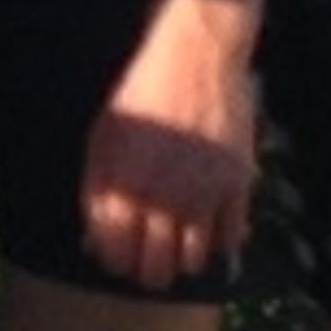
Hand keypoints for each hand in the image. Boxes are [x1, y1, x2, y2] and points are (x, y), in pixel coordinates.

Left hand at [82, 0, 257, 290]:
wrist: (194, 56)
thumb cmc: (142, 95)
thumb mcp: (105, 135)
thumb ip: (97, 188)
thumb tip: (92, 241)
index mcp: (124, 178)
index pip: (115, 247)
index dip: (115, 261)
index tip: (116, 264)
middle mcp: (164, 190)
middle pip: (156, 263)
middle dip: (148, 273)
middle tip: (148, 271)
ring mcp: (204, 190)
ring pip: (194, 259)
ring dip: (183, 263)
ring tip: (176, 255)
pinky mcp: (238, 184)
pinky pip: (229, 238)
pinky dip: (218, 245)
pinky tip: (206, 235)